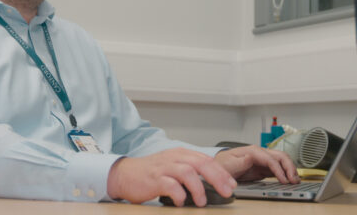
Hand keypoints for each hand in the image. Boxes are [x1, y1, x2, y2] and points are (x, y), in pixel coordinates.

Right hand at [106, 147, 236, 206]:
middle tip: (227, 191)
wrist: (124, 174)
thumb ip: (191, 171)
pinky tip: (181, 202)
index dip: (222, 172)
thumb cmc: (151, 173)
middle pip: (201, 164)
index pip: (207, 160)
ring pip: (187, 172)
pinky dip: (178, 194)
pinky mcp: (154, 179)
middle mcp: (174, 158)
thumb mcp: (173, 166)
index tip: (232, 184)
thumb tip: (214, 183)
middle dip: (217, 178)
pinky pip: (170, 185)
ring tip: (202, 201)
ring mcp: (164, 168)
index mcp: (181, 154)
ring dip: (198, 188)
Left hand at [214, 145, 299, 183]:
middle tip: (294, 180)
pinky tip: (289, 180)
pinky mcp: (263, 167)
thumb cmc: (223, 164)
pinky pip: (278, 168)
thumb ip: (240, 161)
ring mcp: (263, 160)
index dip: (279, 169)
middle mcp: (260, 153)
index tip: (284, 180)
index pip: (270, 159)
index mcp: (253, 151)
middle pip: (280, 156)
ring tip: (295, 180)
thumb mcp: (229, 164)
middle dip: (289, 167)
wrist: (220, 166)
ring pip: (282, 161)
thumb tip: (251, 156)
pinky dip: (286, 173)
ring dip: (290, 169)